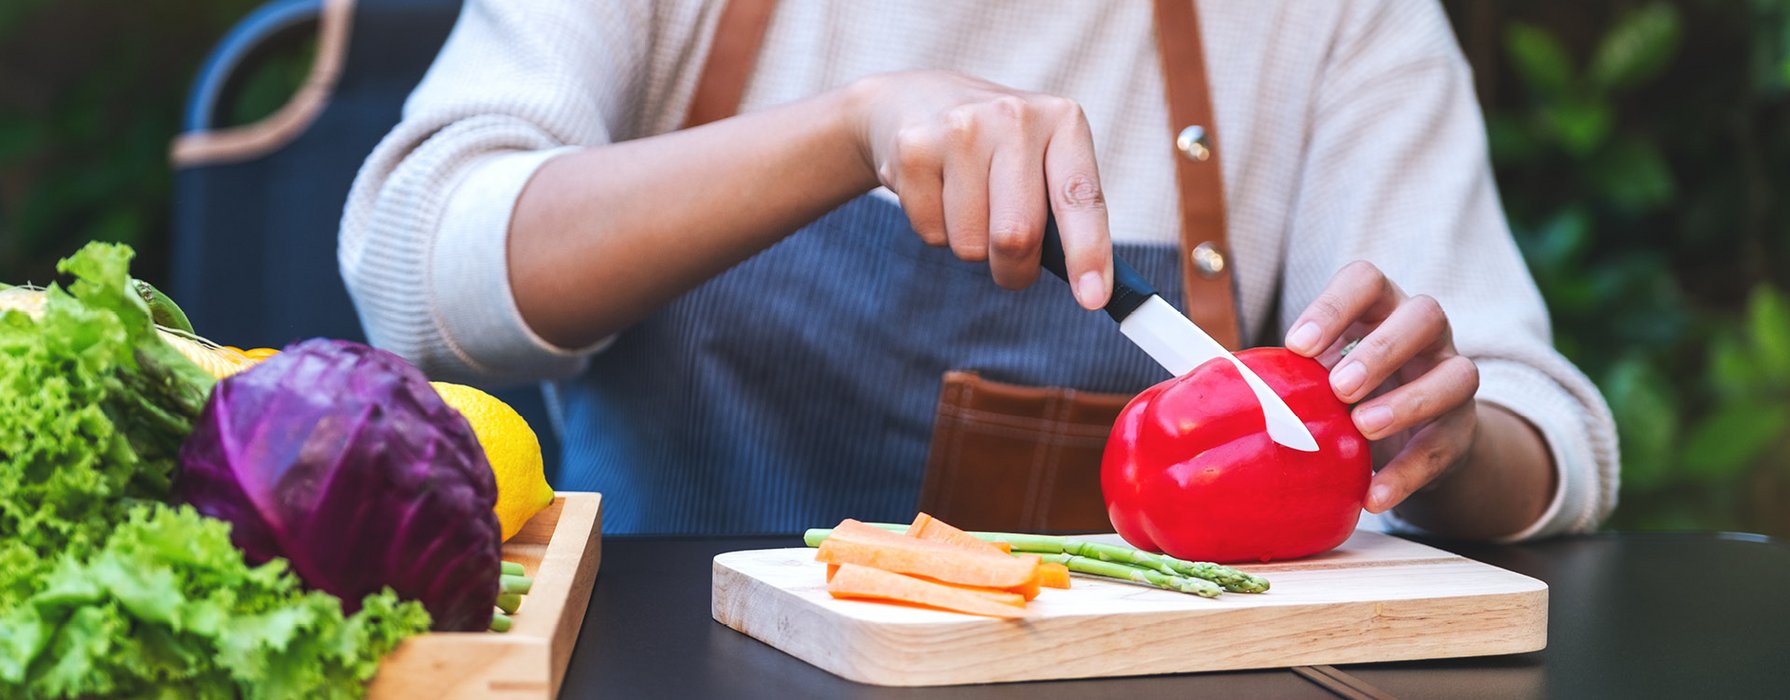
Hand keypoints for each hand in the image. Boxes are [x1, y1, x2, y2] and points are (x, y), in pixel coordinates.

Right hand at [847, 71, 1112, 308]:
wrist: (914, 102)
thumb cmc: (996, 150)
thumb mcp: (1041, 161)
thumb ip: (1065, 214)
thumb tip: (1091, 290)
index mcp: (1062, 121)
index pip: (1080, 199)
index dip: (1088, 253)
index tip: (1093, 300)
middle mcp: (1014, 117)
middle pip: (1016, 236)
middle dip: (1014, 270)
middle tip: (1010, 261)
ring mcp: (960, 129)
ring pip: (971, 245)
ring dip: (971, 246)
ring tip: (965, 201)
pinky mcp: (913, 149)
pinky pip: (932, 234)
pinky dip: (936, 230)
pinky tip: (936, 190)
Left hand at [1283, 261, 1480, 513]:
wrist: (1413, 437)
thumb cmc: (1349, 391)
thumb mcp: (1318, 373)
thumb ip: (1280, 374)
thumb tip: (1199, 382)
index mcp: (1381, 307)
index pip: (1367, 281)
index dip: (1334, 307)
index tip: (1296, 346)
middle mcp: (1425, 333)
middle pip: (1423, 315)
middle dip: (1380, 349)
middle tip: (1339, 386)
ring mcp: (1452, 377)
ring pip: (1456, 374)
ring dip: (1408, 401)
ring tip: (1363, 426)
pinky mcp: (1463, 430)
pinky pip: (1445, 446)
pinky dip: (1408, 472)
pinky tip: (1374, 493)